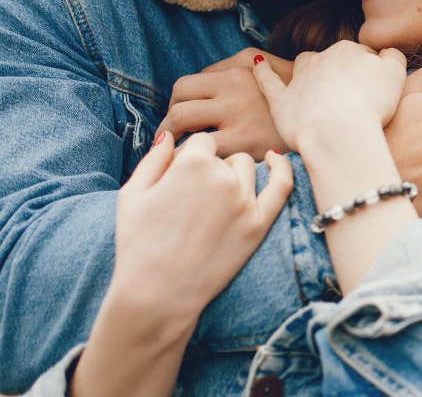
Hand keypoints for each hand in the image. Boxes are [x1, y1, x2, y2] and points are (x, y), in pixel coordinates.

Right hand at [111, 131, 292, 319]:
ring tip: (212, 204)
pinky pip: (281, 185)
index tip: (178, 179)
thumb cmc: (138, 243)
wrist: (158, 292)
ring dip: (233, 175)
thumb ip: (154, 159)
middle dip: (209, 169)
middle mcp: (223, 176)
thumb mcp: (132, 194)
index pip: (201, 142)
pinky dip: (282, 168)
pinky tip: (275, 159)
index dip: (189, 158)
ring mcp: (244, 200)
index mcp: (191, 163)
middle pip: (224, 157)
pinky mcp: (259, 223)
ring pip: (247, 169)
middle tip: (190, 201)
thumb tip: (169, 135)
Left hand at [159, 48, 293, 158]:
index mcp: (238, 70)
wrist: (330, 119)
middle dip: (169, 123)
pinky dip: (192, 158)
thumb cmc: (296, 97)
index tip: (182, 122)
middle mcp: (234, 87)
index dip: (178, 104)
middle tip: (174, 140)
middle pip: (178, 102)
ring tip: (180, 155)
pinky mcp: (245, 142)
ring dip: (173, 139)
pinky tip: (200, 168)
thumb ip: (234, 67)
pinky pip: (201, 149)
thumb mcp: (268, 66)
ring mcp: (238, 114)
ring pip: (181, 122)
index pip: (185, 86)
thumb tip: (203, 78)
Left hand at [253, 40, 407, 150]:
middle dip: (344, 74)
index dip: (371, 74)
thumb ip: (393, 57)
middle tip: (357, 99)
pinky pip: (268, 81)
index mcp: (349, 51)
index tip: (376, 93)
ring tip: (317, 83)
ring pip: (305, 64)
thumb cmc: (371, 104)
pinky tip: (258, 64)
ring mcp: (300, 79)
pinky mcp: (282, 101)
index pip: (363, 56)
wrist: (338, 132)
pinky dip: (263, 72)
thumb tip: (385, 53)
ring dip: (310, 69)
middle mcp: (322, 58)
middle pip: (336, 61)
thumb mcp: (396, 74)